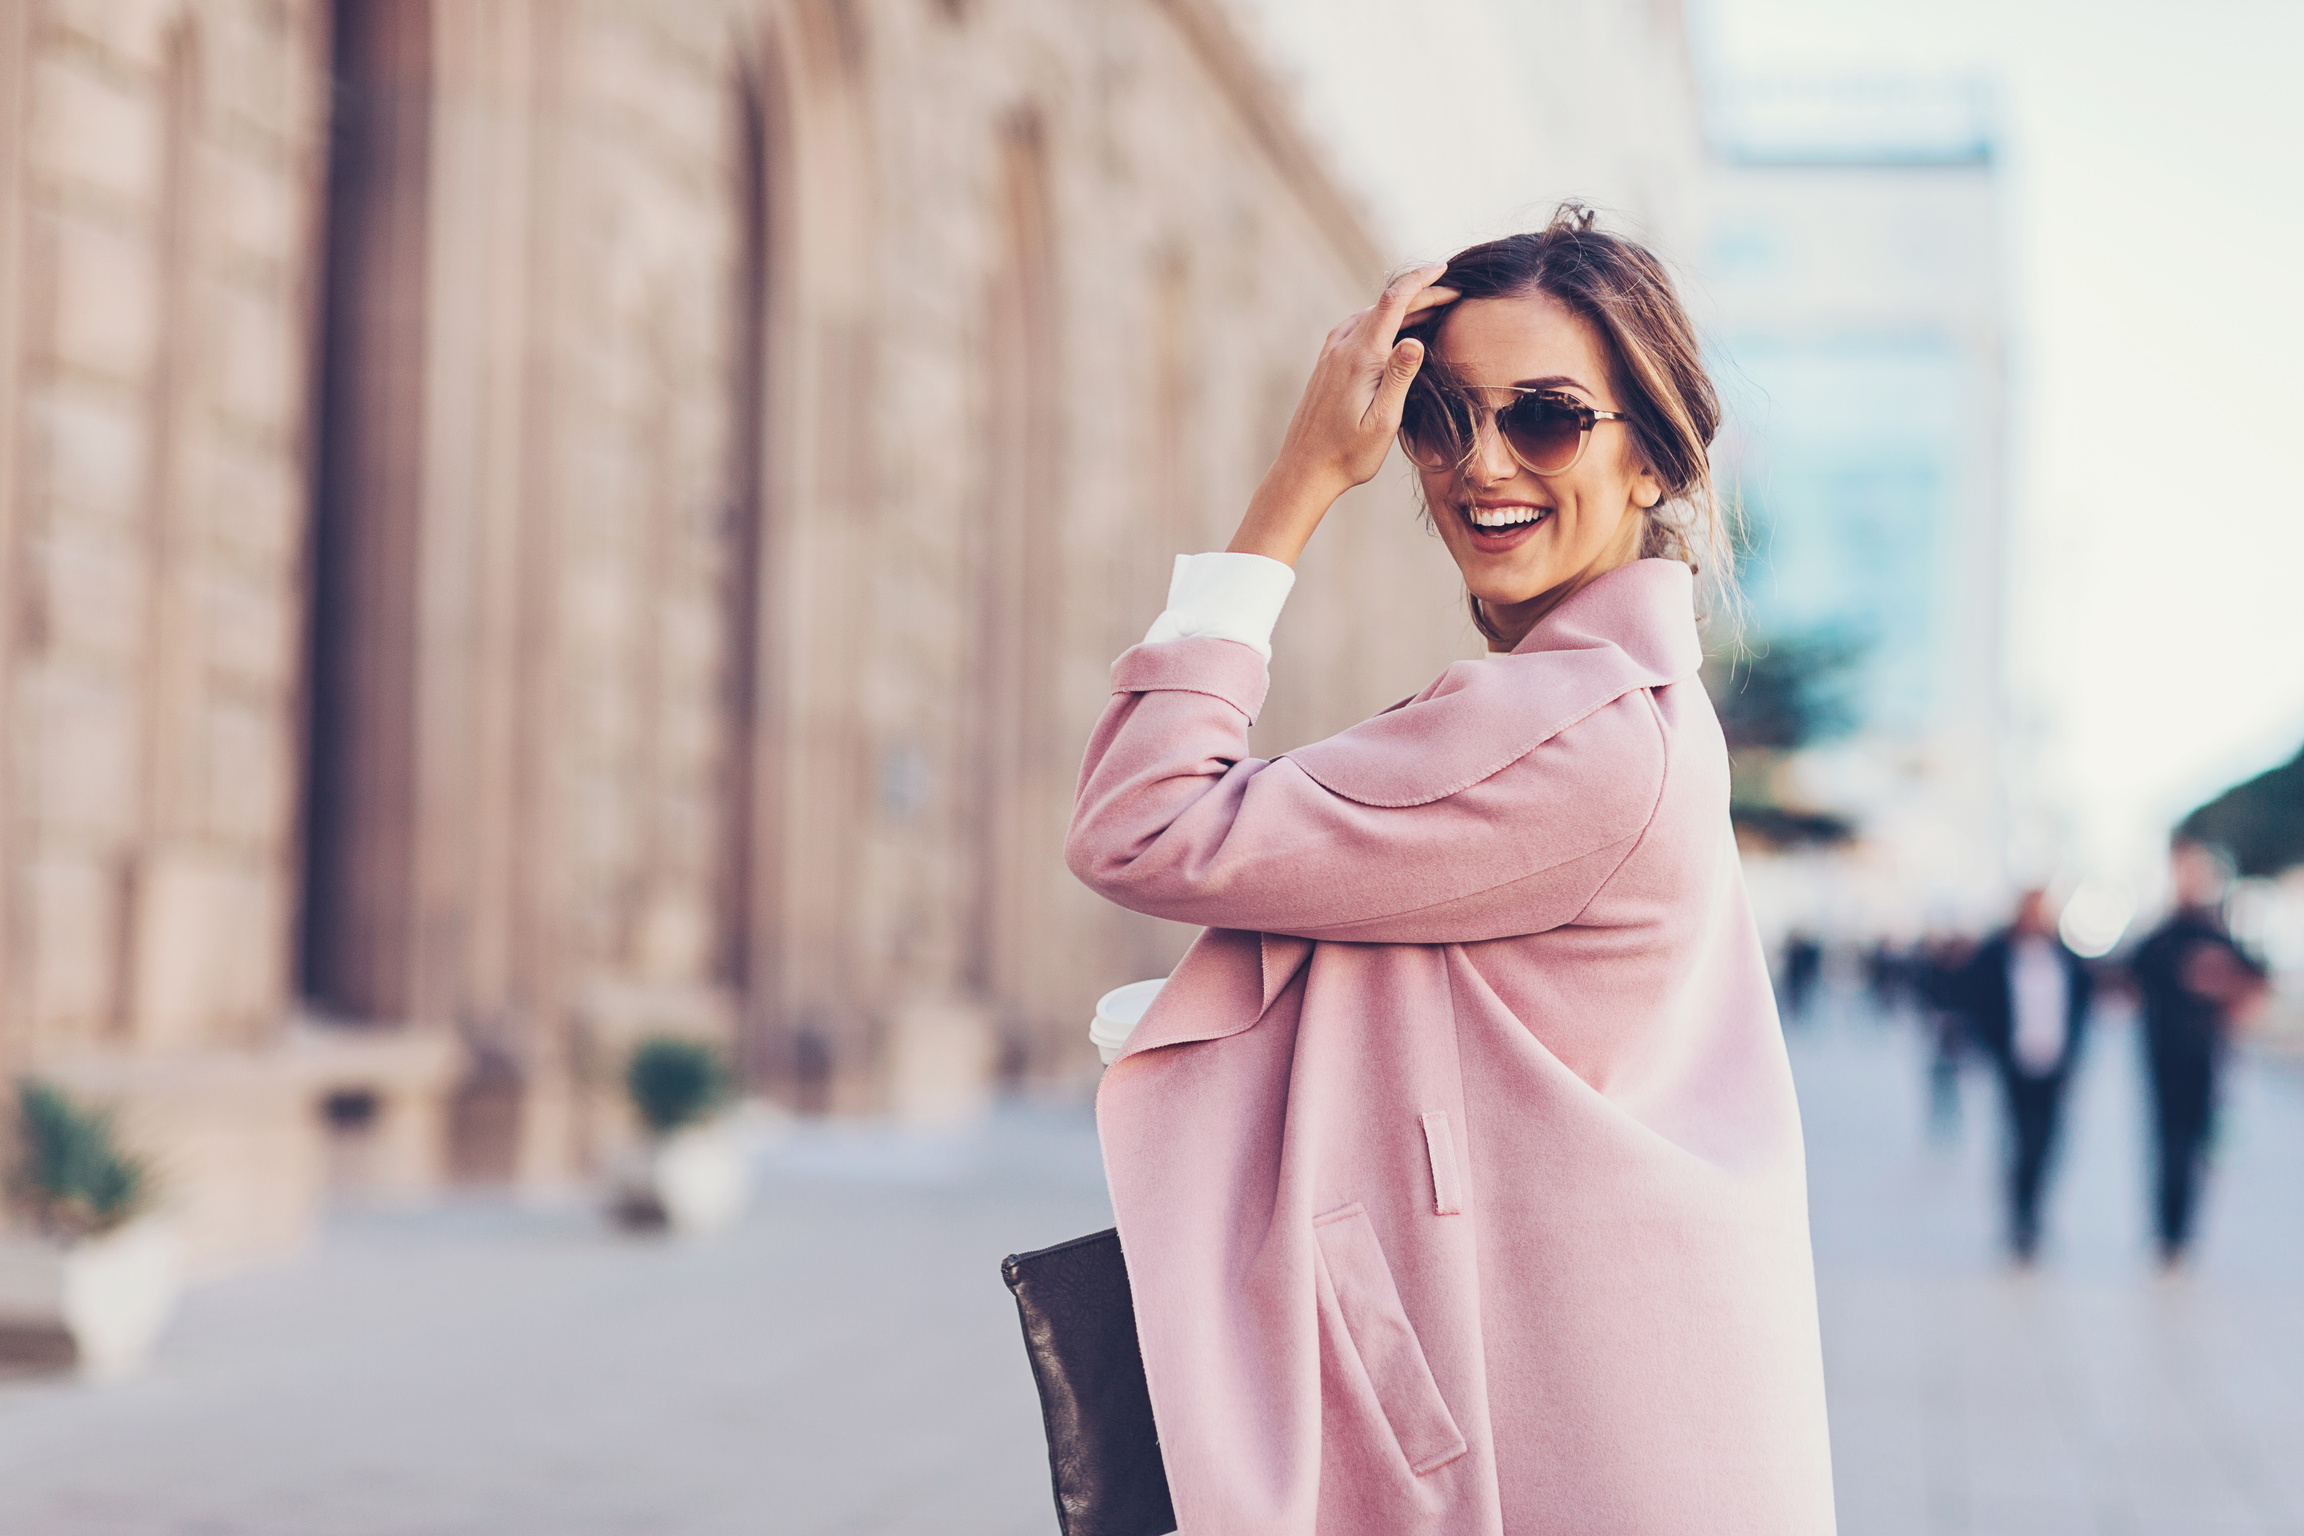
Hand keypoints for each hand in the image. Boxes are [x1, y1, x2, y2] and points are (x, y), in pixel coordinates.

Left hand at [1228, 265, 1459, 564]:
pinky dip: (1383, 320)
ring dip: (1402, 307)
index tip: (1445, 271)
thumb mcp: (1383, 421)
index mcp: (1361, 356)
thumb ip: (1400, 378)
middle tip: (1454, 297)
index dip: (1421, 281)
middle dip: (1420, 294)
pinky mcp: (1327, 364)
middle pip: (1385, 304)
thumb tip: (1415, 339)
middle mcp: (1343, 347)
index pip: (1394, 301)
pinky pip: (1358, 328)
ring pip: (1371, 314)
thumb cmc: (1348, 453)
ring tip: (1433, 311)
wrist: (1304, 470)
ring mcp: (1331, 354)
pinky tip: (1395, 331)